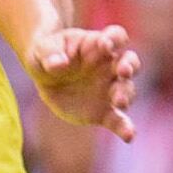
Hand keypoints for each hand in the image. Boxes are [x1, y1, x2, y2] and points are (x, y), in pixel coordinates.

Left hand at [26, 24, 139, 140]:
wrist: (46, 76)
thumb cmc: (47, 54)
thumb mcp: (43, 49)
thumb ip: (50, 54)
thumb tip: (58, 65)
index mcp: (97, 44)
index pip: (116, 36)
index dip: (115, 39)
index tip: (106, 44)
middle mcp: (110, 66)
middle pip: (130, 62)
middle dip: (129, 66)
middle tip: (123, 72)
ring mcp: (110, 89)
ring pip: (127, 90)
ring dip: (126, 95)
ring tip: (118, 102)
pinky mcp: (104, 111)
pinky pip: (118, 120)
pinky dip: (125, 128)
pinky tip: (129, 136)